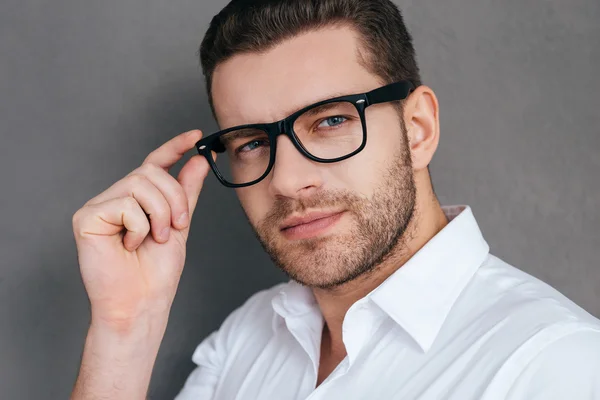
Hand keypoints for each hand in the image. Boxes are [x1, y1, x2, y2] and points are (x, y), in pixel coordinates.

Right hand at [72, 129, 208, 331]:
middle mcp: (116, 198)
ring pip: (139, 183)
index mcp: (138, 199)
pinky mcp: (86, 217)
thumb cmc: (156, 271)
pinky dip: (138, 226)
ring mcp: (99, 206)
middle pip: (150, 172)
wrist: (142, 303)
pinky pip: (124, 203)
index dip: (175, 147)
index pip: (154, 164)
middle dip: (174, 199)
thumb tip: (200, 160)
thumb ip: (186, 192)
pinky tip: (130, 244)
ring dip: (160, 213)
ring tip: (156, 238)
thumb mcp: (180, 224)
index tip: (196, 135)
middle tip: (178, 226)